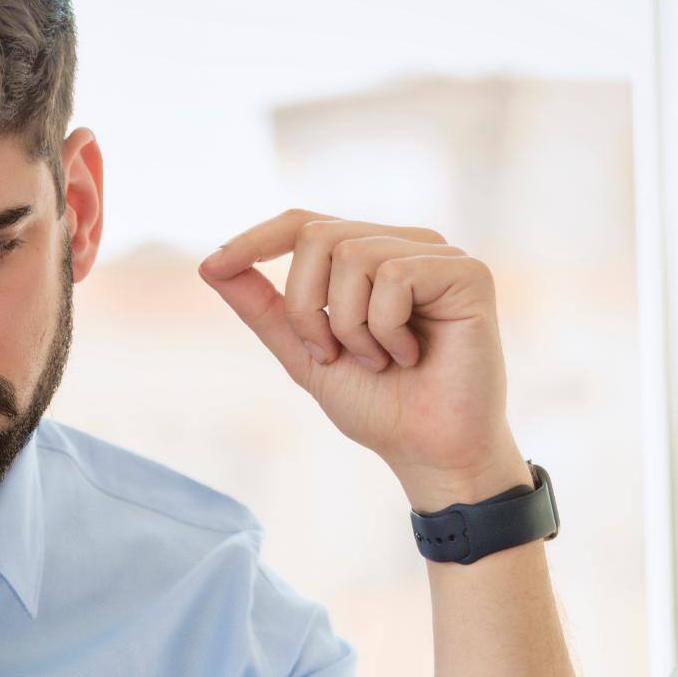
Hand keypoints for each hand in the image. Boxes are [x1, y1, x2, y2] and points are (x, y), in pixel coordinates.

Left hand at [198, 209, 528, 508]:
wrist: (430, 453)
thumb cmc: (379, 406)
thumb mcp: (304, 354)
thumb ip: (265, 309)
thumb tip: (209, 264)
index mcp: (368, 256)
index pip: (303, 223)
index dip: (255, 239)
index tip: (213, 266)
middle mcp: (403, 244)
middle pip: (317, 236)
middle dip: (306, 305)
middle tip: (330, 356)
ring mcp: (438, 254)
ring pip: (353, 254)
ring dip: (349, 326)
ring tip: (377, 361)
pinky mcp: (468, 273)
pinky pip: (396, 276)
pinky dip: (386, 328)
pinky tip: (411, 355)